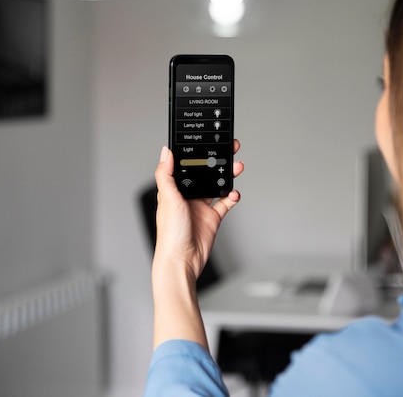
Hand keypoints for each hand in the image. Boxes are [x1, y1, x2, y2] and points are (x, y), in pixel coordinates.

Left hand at [153, 140, 243, 282]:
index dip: (197, 153)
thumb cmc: (170, 234)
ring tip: (237, 167)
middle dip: (217, 160)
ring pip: (217, 184)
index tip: (207, 140)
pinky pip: (226, 202)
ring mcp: (201, 206)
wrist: (182, 261)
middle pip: (205, 172)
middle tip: (230, 148)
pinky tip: (235, 193)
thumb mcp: (167, 199)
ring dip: (227, 175)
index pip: (186, 165)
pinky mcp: (213, 217)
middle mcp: (188, 196)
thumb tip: (165, 151)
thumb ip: (166, 174)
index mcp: (174, 189)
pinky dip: (232, 196)